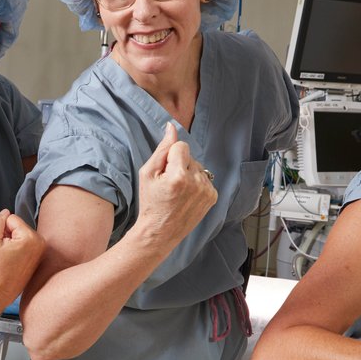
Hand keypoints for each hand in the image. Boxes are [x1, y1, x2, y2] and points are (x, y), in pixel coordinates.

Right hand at [0, 210, 44, 299]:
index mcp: (30, 237)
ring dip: (14, 240)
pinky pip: (27, 240)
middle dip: (9, 234)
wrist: (4, 289)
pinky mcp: (41, 253)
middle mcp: (41, 240)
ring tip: (10, 256)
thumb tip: (5, 212)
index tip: (1, 246)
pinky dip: (20, 246)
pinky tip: (16, 258)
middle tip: (5, 252)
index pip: (12, 218)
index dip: (1, 229)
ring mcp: (42, 247)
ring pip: (22, 232)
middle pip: (19, 225)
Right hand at [134, 123, 217, 248]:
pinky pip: (205, 179)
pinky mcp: (213, 197)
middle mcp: (196, 182)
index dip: (170, 156)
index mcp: (178, 176)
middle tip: (169, 184)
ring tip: (178, 191)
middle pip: (190, 156)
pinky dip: (197, 184)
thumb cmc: (150, 202)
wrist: (160, 232)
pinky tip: (187, 196)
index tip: (165, 172)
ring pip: (199, 167)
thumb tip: (172, 127)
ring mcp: (207, 191)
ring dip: (189, 174)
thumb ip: (162, 149)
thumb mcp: (148, 173)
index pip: (182, 146)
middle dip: (180, 165)